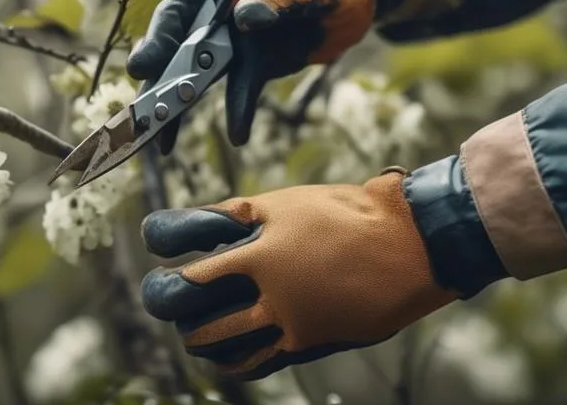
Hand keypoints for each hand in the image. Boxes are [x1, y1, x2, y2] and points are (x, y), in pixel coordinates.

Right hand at [126, 0, 375, 153]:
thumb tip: (245, 20)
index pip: (176, 14)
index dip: (156, 42)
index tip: (144, 69)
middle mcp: (211, 20)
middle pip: (174, 55)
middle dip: (156, 87)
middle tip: (139, 118)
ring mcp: (227, 49)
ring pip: (194, 83)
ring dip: (177, 114)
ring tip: (164, 145)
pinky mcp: (249, 70)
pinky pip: (238, 94)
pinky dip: (237, 113)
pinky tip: (238, 135)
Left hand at [139, 169, 455, 379]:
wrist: (408, 247)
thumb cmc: (348, 216)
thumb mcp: (287, 203)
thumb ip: (239, 214)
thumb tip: (199, 221)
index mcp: (260, 252)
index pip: (192, 264)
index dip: (165, 261)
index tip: (158, 258)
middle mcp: (269, 292)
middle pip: (197, 310)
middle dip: (172, 305)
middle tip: (163, 299)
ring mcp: (289, 321)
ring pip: (222, 341)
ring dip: (198, 336)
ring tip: (190, 331)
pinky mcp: (307, 342)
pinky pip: (257, 362)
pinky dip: (233, 362)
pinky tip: (223, 359)